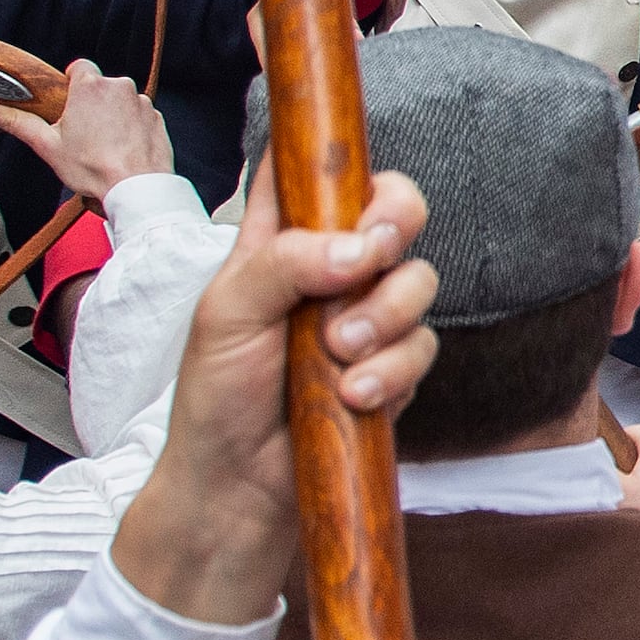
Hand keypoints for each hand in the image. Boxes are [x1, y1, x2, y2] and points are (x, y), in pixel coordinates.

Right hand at [0, 64, 172, 199]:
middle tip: (80, 132)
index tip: (66, 102)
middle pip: (98, 86)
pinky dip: (130, 128)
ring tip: (101, 145)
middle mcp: (119, 87)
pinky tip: (120, 148)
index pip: (78, 67)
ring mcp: (141, 102)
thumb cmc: (95, 169)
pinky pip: (138, 115)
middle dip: (89, 104)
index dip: (70, 83)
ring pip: (119, 101)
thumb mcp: (47, 145)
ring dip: (110, 116)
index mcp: (90, 86)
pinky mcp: (156, 118)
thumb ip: (16, 121)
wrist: (136, 189)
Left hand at [110, 167, 444, 623]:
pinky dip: (393, 369)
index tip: (351, 159)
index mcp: (279, 239)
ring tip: (339, 354)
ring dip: (386, 313)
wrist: (237, 490)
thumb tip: (359, 249)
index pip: (312, 169)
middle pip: (391, 207)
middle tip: (374, 251)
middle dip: (397, 220)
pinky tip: (355, 394)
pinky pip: (423, 346)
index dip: (335, 150)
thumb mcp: (227, 313)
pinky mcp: (392, 368)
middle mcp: (330, 269)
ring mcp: (365, 318)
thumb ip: (286, 262)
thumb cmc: (216, 396)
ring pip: (417, 278)